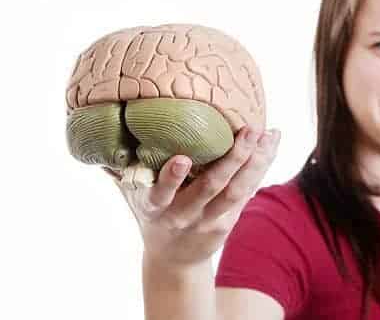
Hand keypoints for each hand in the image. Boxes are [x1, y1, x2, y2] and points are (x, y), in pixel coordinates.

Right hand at [104, 126, 280, 269]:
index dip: (171, 177)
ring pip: (237, 191)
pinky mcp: (229, 221)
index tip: (181, 158)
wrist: (173, 260)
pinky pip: (248, 191)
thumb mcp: (132, 198)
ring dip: (255, 161)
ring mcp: (210, 220)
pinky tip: (272, 141)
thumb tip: (97, 143)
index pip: (162, 193)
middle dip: (232, 158)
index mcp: (155, 207)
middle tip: (248, 130)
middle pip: (212, 187)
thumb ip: (121, 172)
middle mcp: (184, 215)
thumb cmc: (151, 215)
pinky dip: (261, 166)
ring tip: (267, 133)